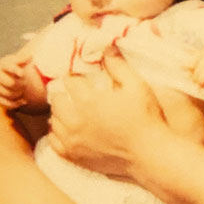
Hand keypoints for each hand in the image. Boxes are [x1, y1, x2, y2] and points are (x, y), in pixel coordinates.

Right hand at [0, 49, 30, 108]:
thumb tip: (30, 56)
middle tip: (25, 82)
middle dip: (22, 84)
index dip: (16, 71)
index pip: (8, 68)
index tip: (21, 73)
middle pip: (12, 83)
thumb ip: (22, 59)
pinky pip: (7, 104)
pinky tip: (24, 101)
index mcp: (1, 66)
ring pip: (10, 94)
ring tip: (23, 89)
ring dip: (20, 93)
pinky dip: (17, 103)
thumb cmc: (10, 67)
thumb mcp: (14, 60)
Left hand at [48, 46, 165, 178]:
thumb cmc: (145, 118)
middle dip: (65, 93)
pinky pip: (54, 141)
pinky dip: (59, 133)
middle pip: (56, 99)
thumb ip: (118, 65)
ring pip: (53, 120)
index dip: (76, 75)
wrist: (149, 154)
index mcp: (87, 101)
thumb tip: (107, 47)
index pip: (69, 80)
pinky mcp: (73, 156)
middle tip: (78, 93)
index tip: (83, 77)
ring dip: (61, 112)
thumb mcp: (137, 85)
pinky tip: (71, 129)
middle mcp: (73, 120)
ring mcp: (71, 141)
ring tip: (74, 110)